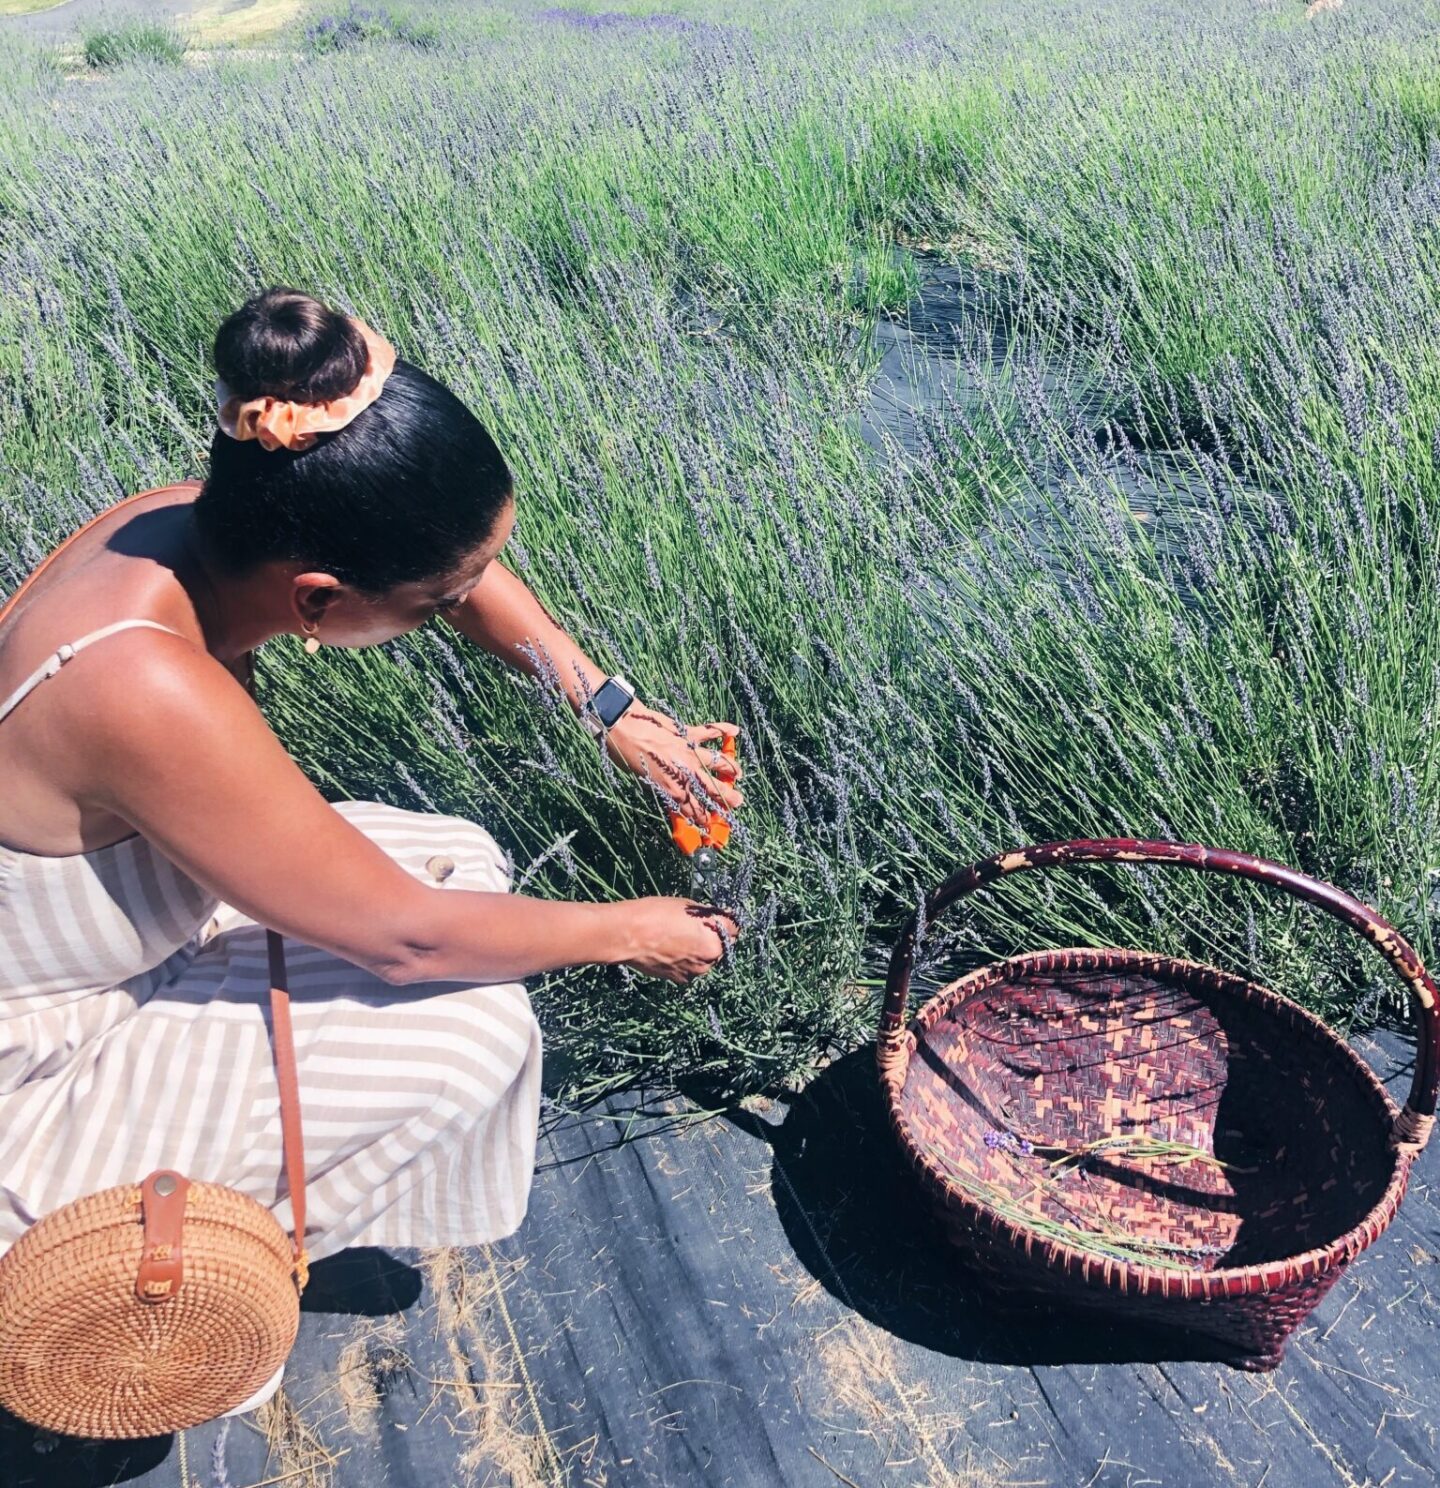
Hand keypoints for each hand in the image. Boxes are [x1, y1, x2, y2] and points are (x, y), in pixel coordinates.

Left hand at [604, 709, 743, 828]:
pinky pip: (710, 732)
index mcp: (673, 790)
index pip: (694, 810)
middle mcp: (686, 773)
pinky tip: (735, 731)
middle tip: (738, 803)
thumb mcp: (643, 782)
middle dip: (727, 799)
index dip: (705, 819)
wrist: (621, 728)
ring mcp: (689, 753)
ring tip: (739, 774)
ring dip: (731, 769)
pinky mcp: (687, 733)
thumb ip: (662, 790)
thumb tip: (672, 797)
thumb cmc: (626, 756)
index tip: (712, 823)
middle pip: (712, 790)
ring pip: (717, 763)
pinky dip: (723, 730)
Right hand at [615, 897, 740, 984]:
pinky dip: (686, 962)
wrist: (629, 935)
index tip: (718, 917)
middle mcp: (711, 957)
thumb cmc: (657, 914)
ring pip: (707, 959)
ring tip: (679, 939)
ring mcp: (696, 971)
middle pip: (722, 945)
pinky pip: (691, 969)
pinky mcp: (681, 979)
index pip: (735, 928)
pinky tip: (671, 950)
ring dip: (700, 951)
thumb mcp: (688, 906)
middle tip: (694, 927)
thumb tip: (723, 914)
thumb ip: (710, 913)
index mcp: (716, 936)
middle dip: (714, 937)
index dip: (727, 921)